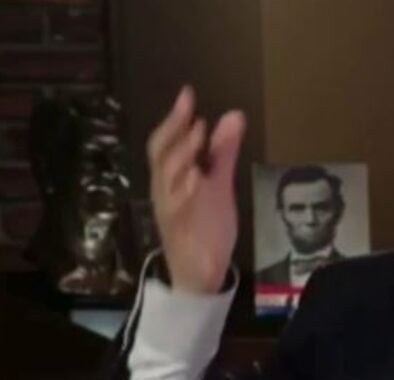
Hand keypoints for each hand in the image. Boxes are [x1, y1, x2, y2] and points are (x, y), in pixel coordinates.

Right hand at [147, 86, 245, 293]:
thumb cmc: (204, 224)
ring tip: (197, 134)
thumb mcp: (217, 183)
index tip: (188, 93)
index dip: (175, 118)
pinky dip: (185, 190)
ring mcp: (171, 208)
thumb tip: (233, 115)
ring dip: (182, 154)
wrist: (197, 270)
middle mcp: (165, 188)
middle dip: (174, 130)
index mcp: (171, 176)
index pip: (167, 141)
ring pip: (167, 178)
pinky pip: (177, 207)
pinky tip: (196, 176)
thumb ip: (222, 152)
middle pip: (160, 154)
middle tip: (190, 109)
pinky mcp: (181, 228)